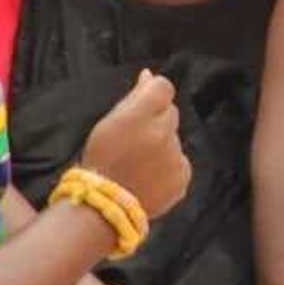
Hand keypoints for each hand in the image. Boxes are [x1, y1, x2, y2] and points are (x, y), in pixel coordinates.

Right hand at [81, 69, 190, 218]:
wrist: (103, 209)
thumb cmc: (100, 161)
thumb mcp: (108, 122)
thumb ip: (134, 97)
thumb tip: (149, 75)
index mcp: (139, 116)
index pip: (163, 87)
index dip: (152, 94)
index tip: (141, 108)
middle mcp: (163, 133)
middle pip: (170, 114)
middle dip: (156, 122)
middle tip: (133, 142)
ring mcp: (175, 156)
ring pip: (174, 140)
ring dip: (162, 146)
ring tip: (138, 165)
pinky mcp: (183, 177)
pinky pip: (179, 163)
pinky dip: (168, 168)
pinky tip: (148, 178)